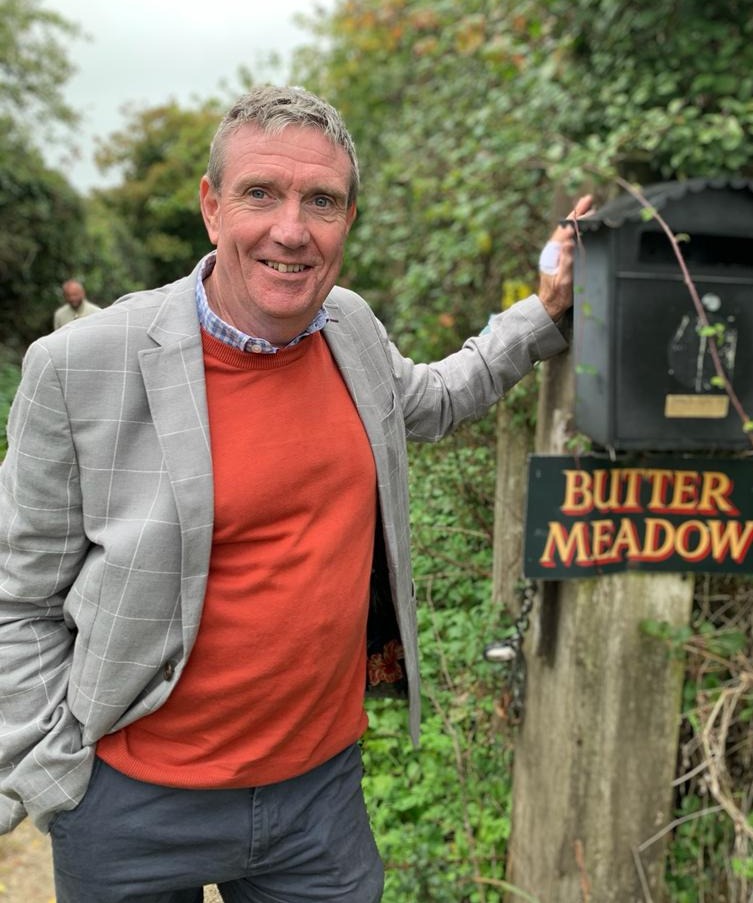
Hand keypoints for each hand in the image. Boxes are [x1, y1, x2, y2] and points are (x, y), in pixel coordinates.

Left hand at [537, 195, 592, 321]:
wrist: (550, 306)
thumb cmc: (557, 296)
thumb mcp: (563, 280)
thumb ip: (566, 261)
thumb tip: (569, 242)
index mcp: (553, 253)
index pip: (565, 229)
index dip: (576, 216)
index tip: (586, 204)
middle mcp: (553, 251)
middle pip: (566, 227)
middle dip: (577, 213)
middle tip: (589, 200)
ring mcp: (556, 254)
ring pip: (567, 232)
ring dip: (577, 220)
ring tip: (588, 208)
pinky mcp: (560, 258)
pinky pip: (569, 240)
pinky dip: (577, 231)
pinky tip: (583, 228)